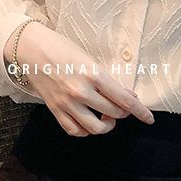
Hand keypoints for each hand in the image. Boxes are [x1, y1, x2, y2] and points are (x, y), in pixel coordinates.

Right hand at [5, 22, 154, 135]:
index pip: (124, 100)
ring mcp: (67, 103)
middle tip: (122, 106)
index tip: (148, 118)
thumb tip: (126, 96)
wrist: (31, 49)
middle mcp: (81, 92)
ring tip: (106, 117)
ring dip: (107, 125)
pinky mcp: (55, 110)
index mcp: (94, 75)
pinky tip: (89, 122)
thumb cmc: (62, 48)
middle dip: (124, 113)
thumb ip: (107, 79)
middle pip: (114, 114)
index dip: (140, 111)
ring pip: (96, 128)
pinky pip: (75, 130)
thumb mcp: (90, 59)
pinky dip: (86, 131)